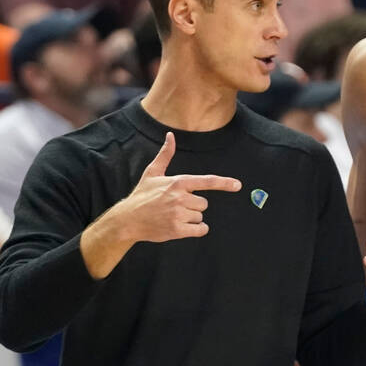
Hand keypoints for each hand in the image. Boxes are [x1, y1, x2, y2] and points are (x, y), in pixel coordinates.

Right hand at [114, 132, 241, 243]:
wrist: (127, 220)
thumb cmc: (142, 196)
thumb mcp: (152, 173)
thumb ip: (165, 154)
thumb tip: (170, 135)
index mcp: (177, 182)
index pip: (206, 181)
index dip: (224, 183)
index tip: (238, 185)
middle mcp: (180, 197)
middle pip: (204, 203)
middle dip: (193, 206)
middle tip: (175, 207)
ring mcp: (178, 214)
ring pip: (200, 217)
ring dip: (191, 218)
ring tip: (173, 216)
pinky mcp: (177, 230)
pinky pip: (200, 229)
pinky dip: (196, 230)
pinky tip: (182, 227)